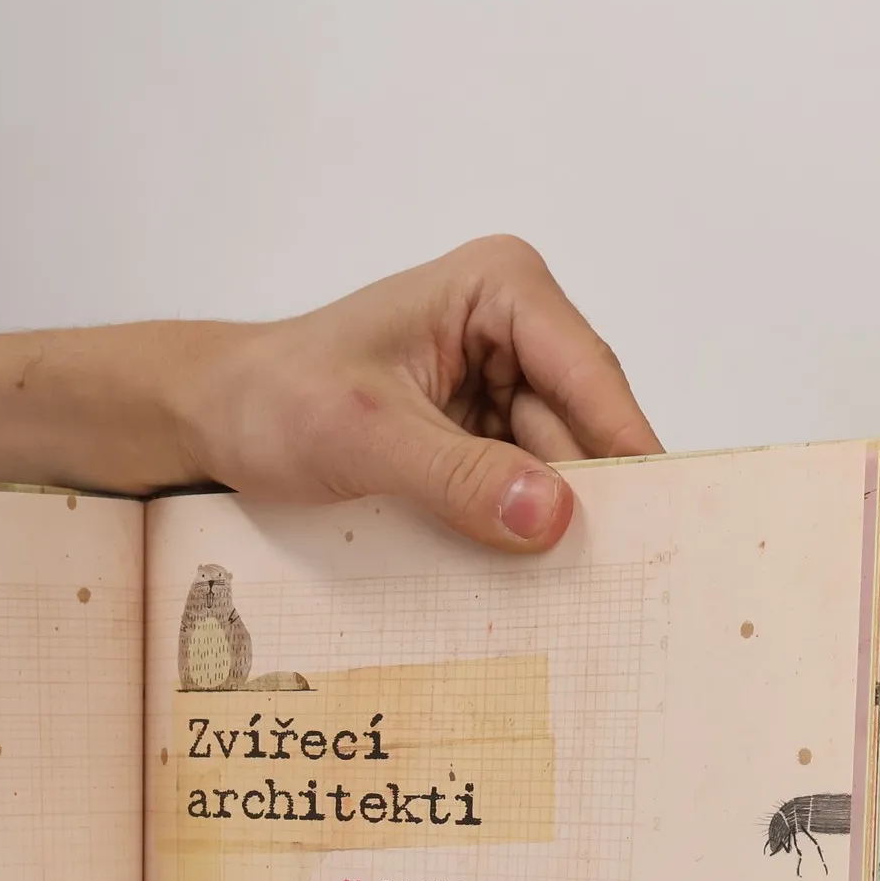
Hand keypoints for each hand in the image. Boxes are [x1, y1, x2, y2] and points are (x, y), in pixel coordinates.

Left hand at [184, 235, 660, 551]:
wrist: (213, 418)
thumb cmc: (272, 398)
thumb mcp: (365, 438)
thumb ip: (459, 476)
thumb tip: (552, 515)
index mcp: (499, 288)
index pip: (587, 373)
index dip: (626, 447)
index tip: (666, 515)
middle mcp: (513, 327)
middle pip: (580, 424)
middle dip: (589, 496)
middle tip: (622, 577)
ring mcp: (497, 384)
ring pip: (553, 465)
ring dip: (551, 522)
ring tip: (576, 592)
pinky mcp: (475, 435)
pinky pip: (516, 487)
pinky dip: (516, 528)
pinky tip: (526, 577)